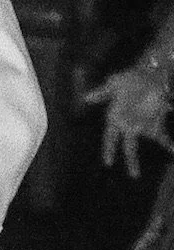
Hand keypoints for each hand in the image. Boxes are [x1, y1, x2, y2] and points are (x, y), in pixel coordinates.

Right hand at [83, 62, 172, 177]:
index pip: (110, 138)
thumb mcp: (114, 84)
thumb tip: (84, 98)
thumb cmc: (128, 79)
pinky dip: (167, 144)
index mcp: (115, 118)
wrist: (147, 74)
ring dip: (154, 150)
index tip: (108, 163)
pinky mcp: (156, 122)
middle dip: (132, 161)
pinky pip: (162, 136)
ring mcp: (143, 125)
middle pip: (129, 147)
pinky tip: (172, 150)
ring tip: (162, 157)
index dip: (109, 149)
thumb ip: (101, 93)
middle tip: (134, 176)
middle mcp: (128, 125)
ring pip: (146, 143)